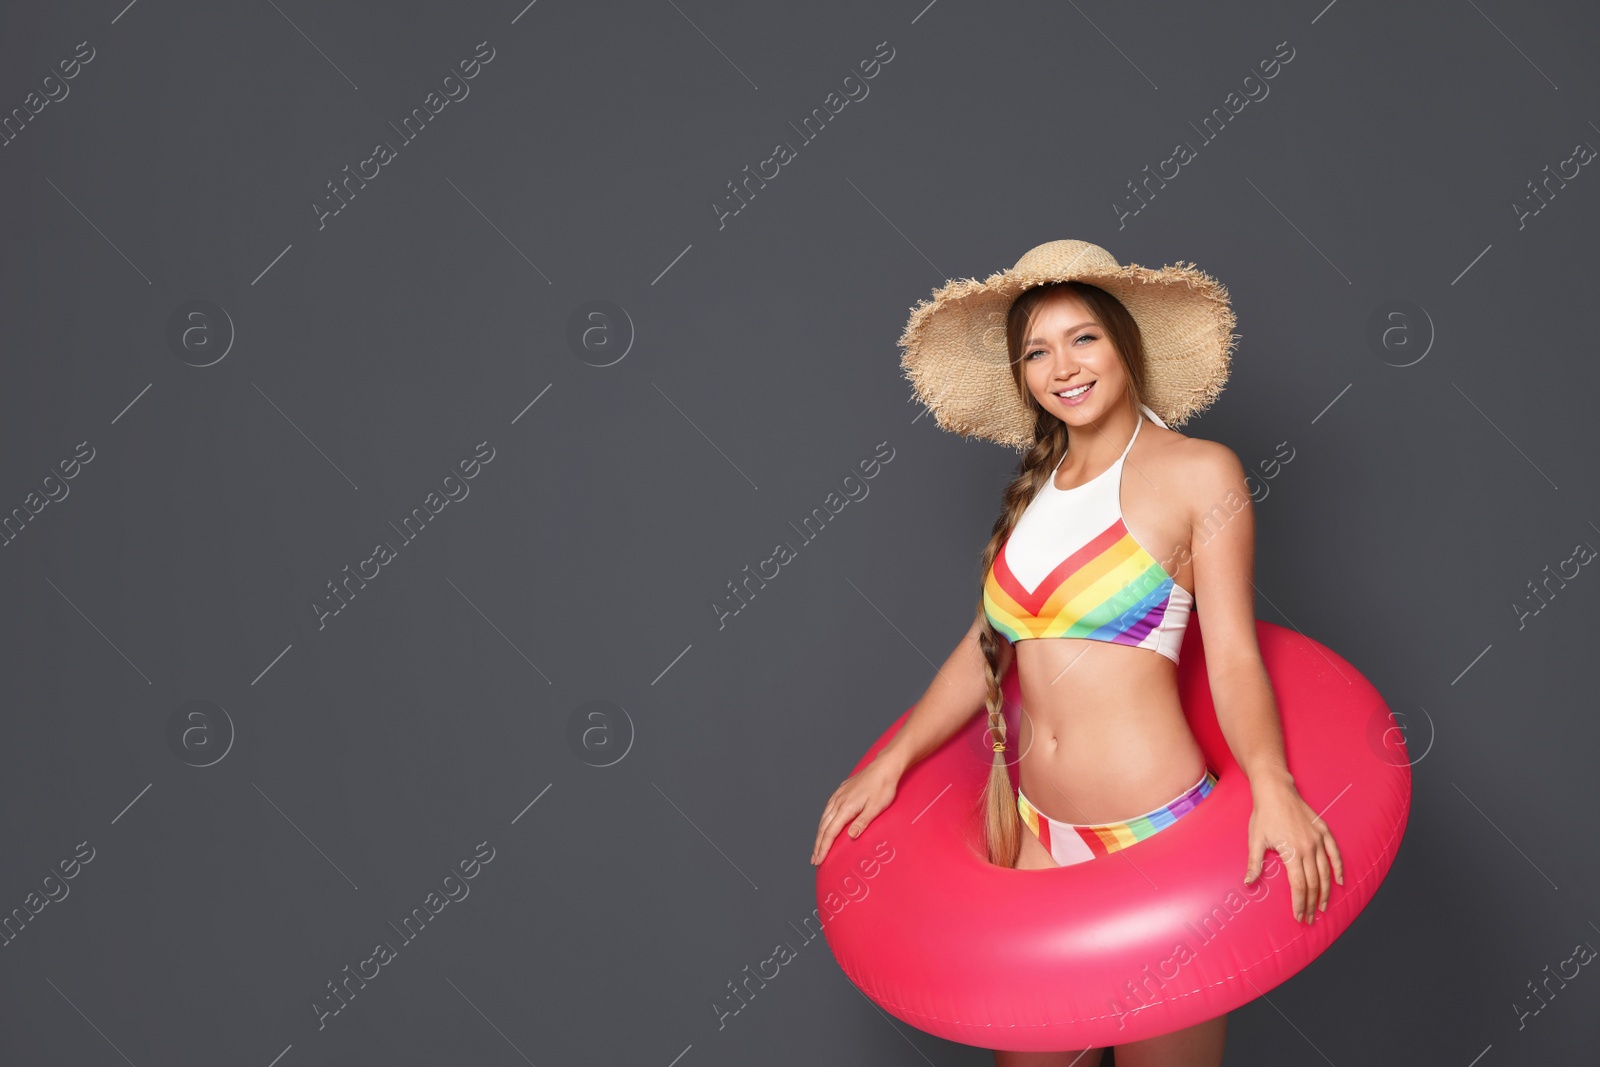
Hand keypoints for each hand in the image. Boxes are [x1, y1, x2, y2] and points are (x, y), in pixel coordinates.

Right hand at [811, 756, 900, 864]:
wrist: (884, 766)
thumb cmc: (883, 787)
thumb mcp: (876, 807)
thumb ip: (862, 823)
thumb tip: (850, 837)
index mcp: (846, 807)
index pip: (830, 832)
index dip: (823, 848)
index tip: (818, 860)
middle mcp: (838, 801)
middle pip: (823, 827)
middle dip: (818, 844)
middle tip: (815, 859)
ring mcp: (839, 795)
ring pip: (824, 817)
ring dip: (819, 834)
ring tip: (817, 846)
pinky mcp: (842, 790)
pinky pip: (828, 808)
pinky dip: (823, 820)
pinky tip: (825, 824)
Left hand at [1243, 777, 1343, 924]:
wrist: (1275, 790)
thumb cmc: (1263, 815)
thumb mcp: (1255, 840)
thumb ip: (1254, 864)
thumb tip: (1248, 883)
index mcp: (1292, 852)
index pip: (1299, 885)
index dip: (1300, 903)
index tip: (1299, 916)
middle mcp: (1308, 847)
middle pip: (1314, 882)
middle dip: (1312, 903)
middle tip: (1310, 918)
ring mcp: (1317, 839)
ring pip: (1326, 872)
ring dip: (1325, 892)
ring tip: (1324, 907)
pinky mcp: (1323, 831)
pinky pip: (1334, 853)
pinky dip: (1338, 868)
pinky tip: (1339, 882)